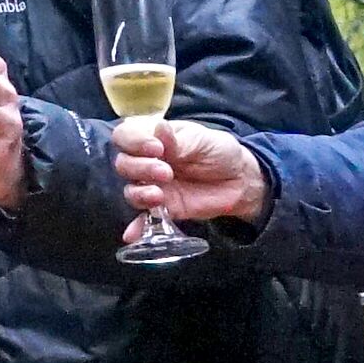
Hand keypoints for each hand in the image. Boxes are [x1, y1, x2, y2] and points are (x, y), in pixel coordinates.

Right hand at [115, 118, 269, 227]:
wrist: (240, 180)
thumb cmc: (219, 151)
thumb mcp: (201, 139)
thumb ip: (178, 139)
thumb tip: (158, 127)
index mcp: (153, 137)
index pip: (125, 136)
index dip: (134, 142)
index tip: (156, 148)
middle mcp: (147, 161)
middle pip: (123, 164)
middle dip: (140, 168)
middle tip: (166, 172)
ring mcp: (153, 186)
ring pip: (130, 190)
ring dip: (140, 193)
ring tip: (160, 195)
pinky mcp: (162, 209)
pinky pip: (142, 219)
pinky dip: (135, 227)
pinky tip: (132, 234)